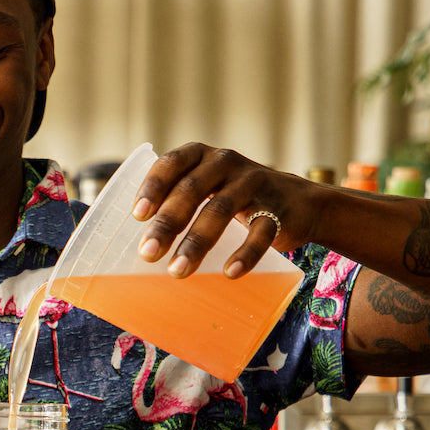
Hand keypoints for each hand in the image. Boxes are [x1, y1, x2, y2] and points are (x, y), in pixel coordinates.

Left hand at [130, 142, 316, 278]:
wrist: (298, 204)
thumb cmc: (233, 200)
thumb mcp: (205, 191)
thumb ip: (174, 205)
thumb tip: (130, 247)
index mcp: (200, 156)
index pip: (172, 163)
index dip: (153, 187)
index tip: (138, 215)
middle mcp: (225, 163)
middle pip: (192, 190)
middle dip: (168, 223)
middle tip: (148, 253)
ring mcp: (253, 183)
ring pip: (221, 209)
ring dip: (197, 242)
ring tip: (178, 271)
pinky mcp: (278, 209)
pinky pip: (260, 231)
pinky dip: (245, 253)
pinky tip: (230, 272)